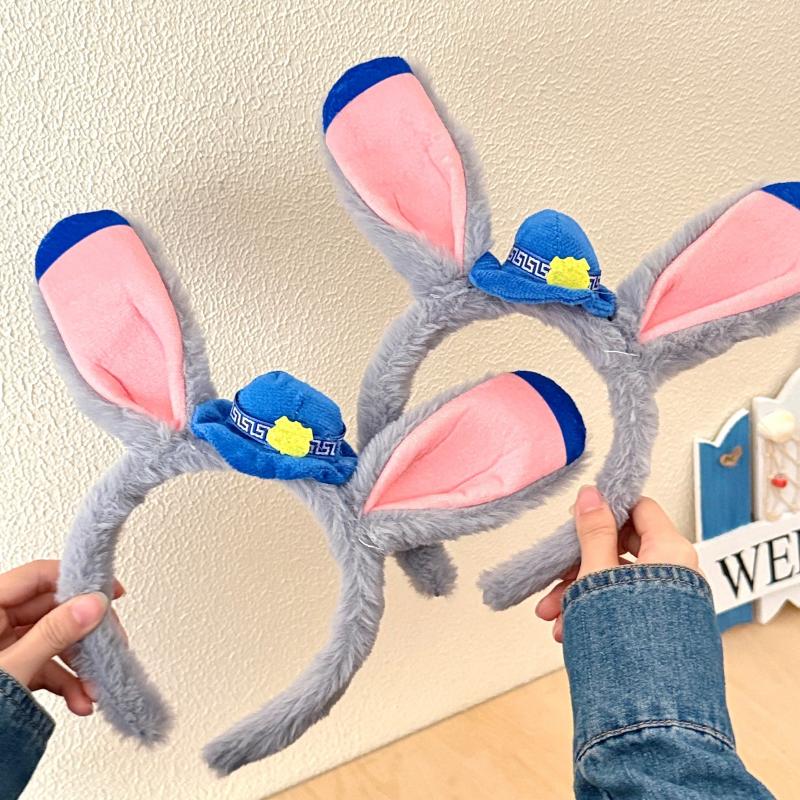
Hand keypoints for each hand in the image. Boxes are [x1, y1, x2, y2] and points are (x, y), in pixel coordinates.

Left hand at [0, 560, 124, 715]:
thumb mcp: (10, 668)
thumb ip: (53, 634)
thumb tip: (92, 605)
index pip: (39, 577)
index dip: (77, 580)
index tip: (110, 593)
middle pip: (52, 611)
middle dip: (85, 635)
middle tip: (111, 645)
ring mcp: (2, 648)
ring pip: (53, 642)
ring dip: (79, 666)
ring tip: (95, 687)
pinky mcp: (10, 672)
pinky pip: (45, 667)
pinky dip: (66, 683)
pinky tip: (80, 701)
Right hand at [535, 486, 698, 642]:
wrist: (650, 717)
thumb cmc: (628, 644)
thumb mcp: (598, 576)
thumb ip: (594, 533)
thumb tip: (591, 495)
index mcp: (672, 552)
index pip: (639, 509)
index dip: (605, 510)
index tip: (574, 519)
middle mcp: (678, 575)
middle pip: (622, 547)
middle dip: (578, 562)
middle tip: (552, 576)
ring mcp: (672, 605)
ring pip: (618, 582)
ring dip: (579, 592)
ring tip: (552, 616)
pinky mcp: (663, 630)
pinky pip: (625, 607)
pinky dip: (596, 613)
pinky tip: (567, 630)